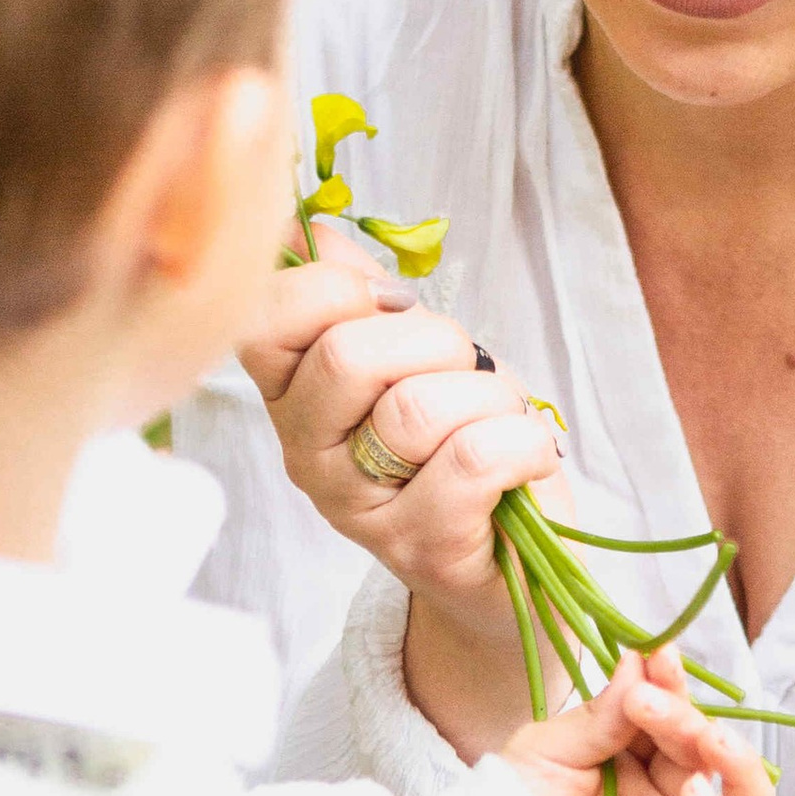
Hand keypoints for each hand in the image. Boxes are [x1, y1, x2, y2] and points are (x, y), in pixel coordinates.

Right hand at [238, 249, 563, 668]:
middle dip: (434, 341)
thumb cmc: (462, 446)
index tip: (394, 305)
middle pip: (348, 356)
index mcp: (291, 397)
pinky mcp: (424, 549)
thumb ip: (359, 294)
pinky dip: (524, 441)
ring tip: (500, 420)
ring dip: (487, 395)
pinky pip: (475, 458)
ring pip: (417, 408)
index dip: (337, 289)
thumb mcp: (413, 356)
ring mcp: (359, 511)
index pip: (265, 320)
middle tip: (463, 372)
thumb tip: (310, 229)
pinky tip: (529, 456)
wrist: (514, 566)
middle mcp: (306, 457)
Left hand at [503, 645, 767, 795]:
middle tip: (649, 701)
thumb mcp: (551, 749)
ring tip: (709, 738)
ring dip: (740, 768)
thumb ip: (602, 714)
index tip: (659, 655)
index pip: (679, 721)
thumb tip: (640, 659)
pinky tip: (695, 792)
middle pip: (710, 756)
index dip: (675, 687)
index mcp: (644, 764)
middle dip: (689, 720)